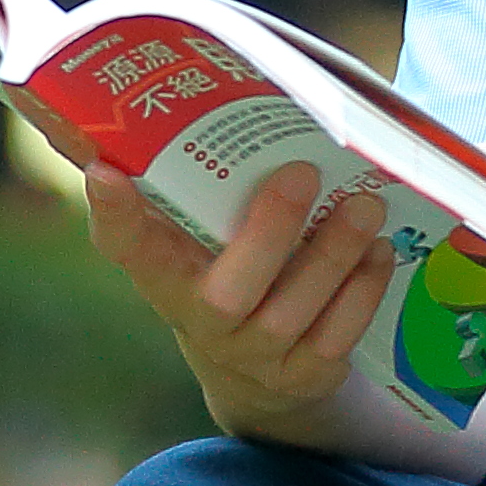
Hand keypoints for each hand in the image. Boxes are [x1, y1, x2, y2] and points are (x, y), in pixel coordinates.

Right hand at [85, 160, 400, 451]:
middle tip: (303, 171)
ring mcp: (256, 357)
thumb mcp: (195, 244)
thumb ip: (184, 191)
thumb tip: (181, 109)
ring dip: (333, 255)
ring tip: (365, 204)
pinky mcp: (305, 376)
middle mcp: (204, 324)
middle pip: (226, 293)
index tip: (106, 174)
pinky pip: (337, 336)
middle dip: (268, 231)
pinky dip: (363, 290)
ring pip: (293, 313)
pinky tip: (379, 249)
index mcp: (165, 279)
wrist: (253, 375)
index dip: (115, 216)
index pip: (127, 249)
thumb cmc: (223, 277)